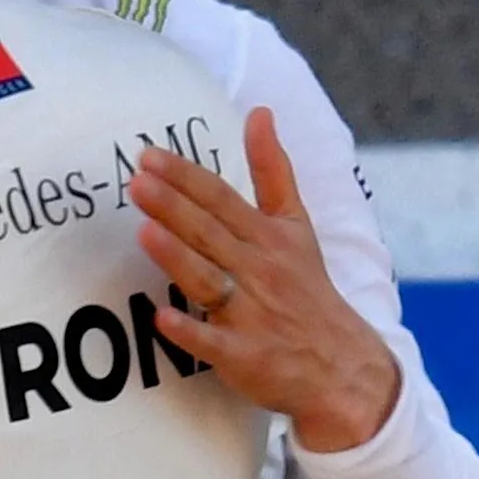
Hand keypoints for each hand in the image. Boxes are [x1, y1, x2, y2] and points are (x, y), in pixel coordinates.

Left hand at [128, 106, 402, 452]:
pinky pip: (214, 344)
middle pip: (210, 233)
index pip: (221, 199)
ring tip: (143, 232)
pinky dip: (190, 332)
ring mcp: (252, 314)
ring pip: (209, 281)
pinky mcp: (245, 356)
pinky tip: (162, 319)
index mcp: (268, 237)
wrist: (342, 365)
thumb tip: (260, 112)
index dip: (186, 177)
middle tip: (135, 182)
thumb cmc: (307, 289)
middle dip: (173, 207)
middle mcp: (259, 270)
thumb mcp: (297, 225)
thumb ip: (274, 170)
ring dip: (178, 257)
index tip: (148, 156)